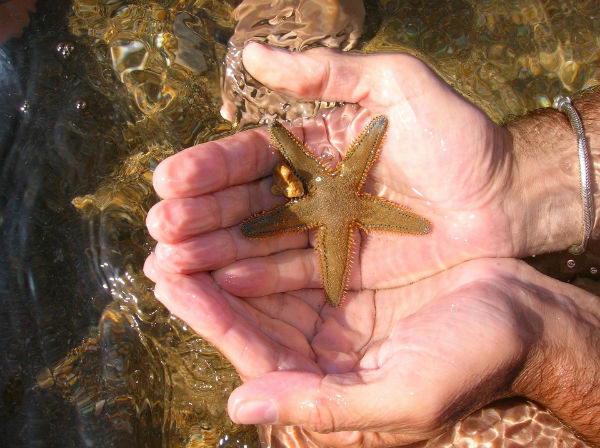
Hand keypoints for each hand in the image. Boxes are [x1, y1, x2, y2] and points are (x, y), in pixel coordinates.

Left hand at [144, 253, 599, 446]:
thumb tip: (239, 406)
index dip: (209, 318)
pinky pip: (296, 255)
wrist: (523, 315)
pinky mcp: (348, 275)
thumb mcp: (405, 398)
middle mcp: (322, 350)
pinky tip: (239, 213)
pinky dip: (266, 236)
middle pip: (248, 316)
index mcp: (327, 385)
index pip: (253, 355)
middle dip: (202, 282)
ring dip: (224, 253)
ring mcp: (334, 311)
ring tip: (183, 224)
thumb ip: (324, 407)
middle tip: (160, 246)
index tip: (169, 281)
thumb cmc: (474, 360)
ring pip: (264, 283)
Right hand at [147, 43, 573, 291]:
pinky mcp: (344, 268)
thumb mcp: (397, 84)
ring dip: (216, 249)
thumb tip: (249, 56)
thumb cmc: (458, 137)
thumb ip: (327, 73)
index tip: (169, 177)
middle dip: (201, 213)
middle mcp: (314, 189)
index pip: (253, 154)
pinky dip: (260, 277)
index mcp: (319, 143)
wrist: (505, 197)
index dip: (210, 165)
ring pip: (261, 239)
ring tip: (172, 257)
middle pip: (246, 201)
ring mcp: (326, 231)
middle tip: (160, 224)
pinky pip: (295, 272)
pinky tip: (224, 280)